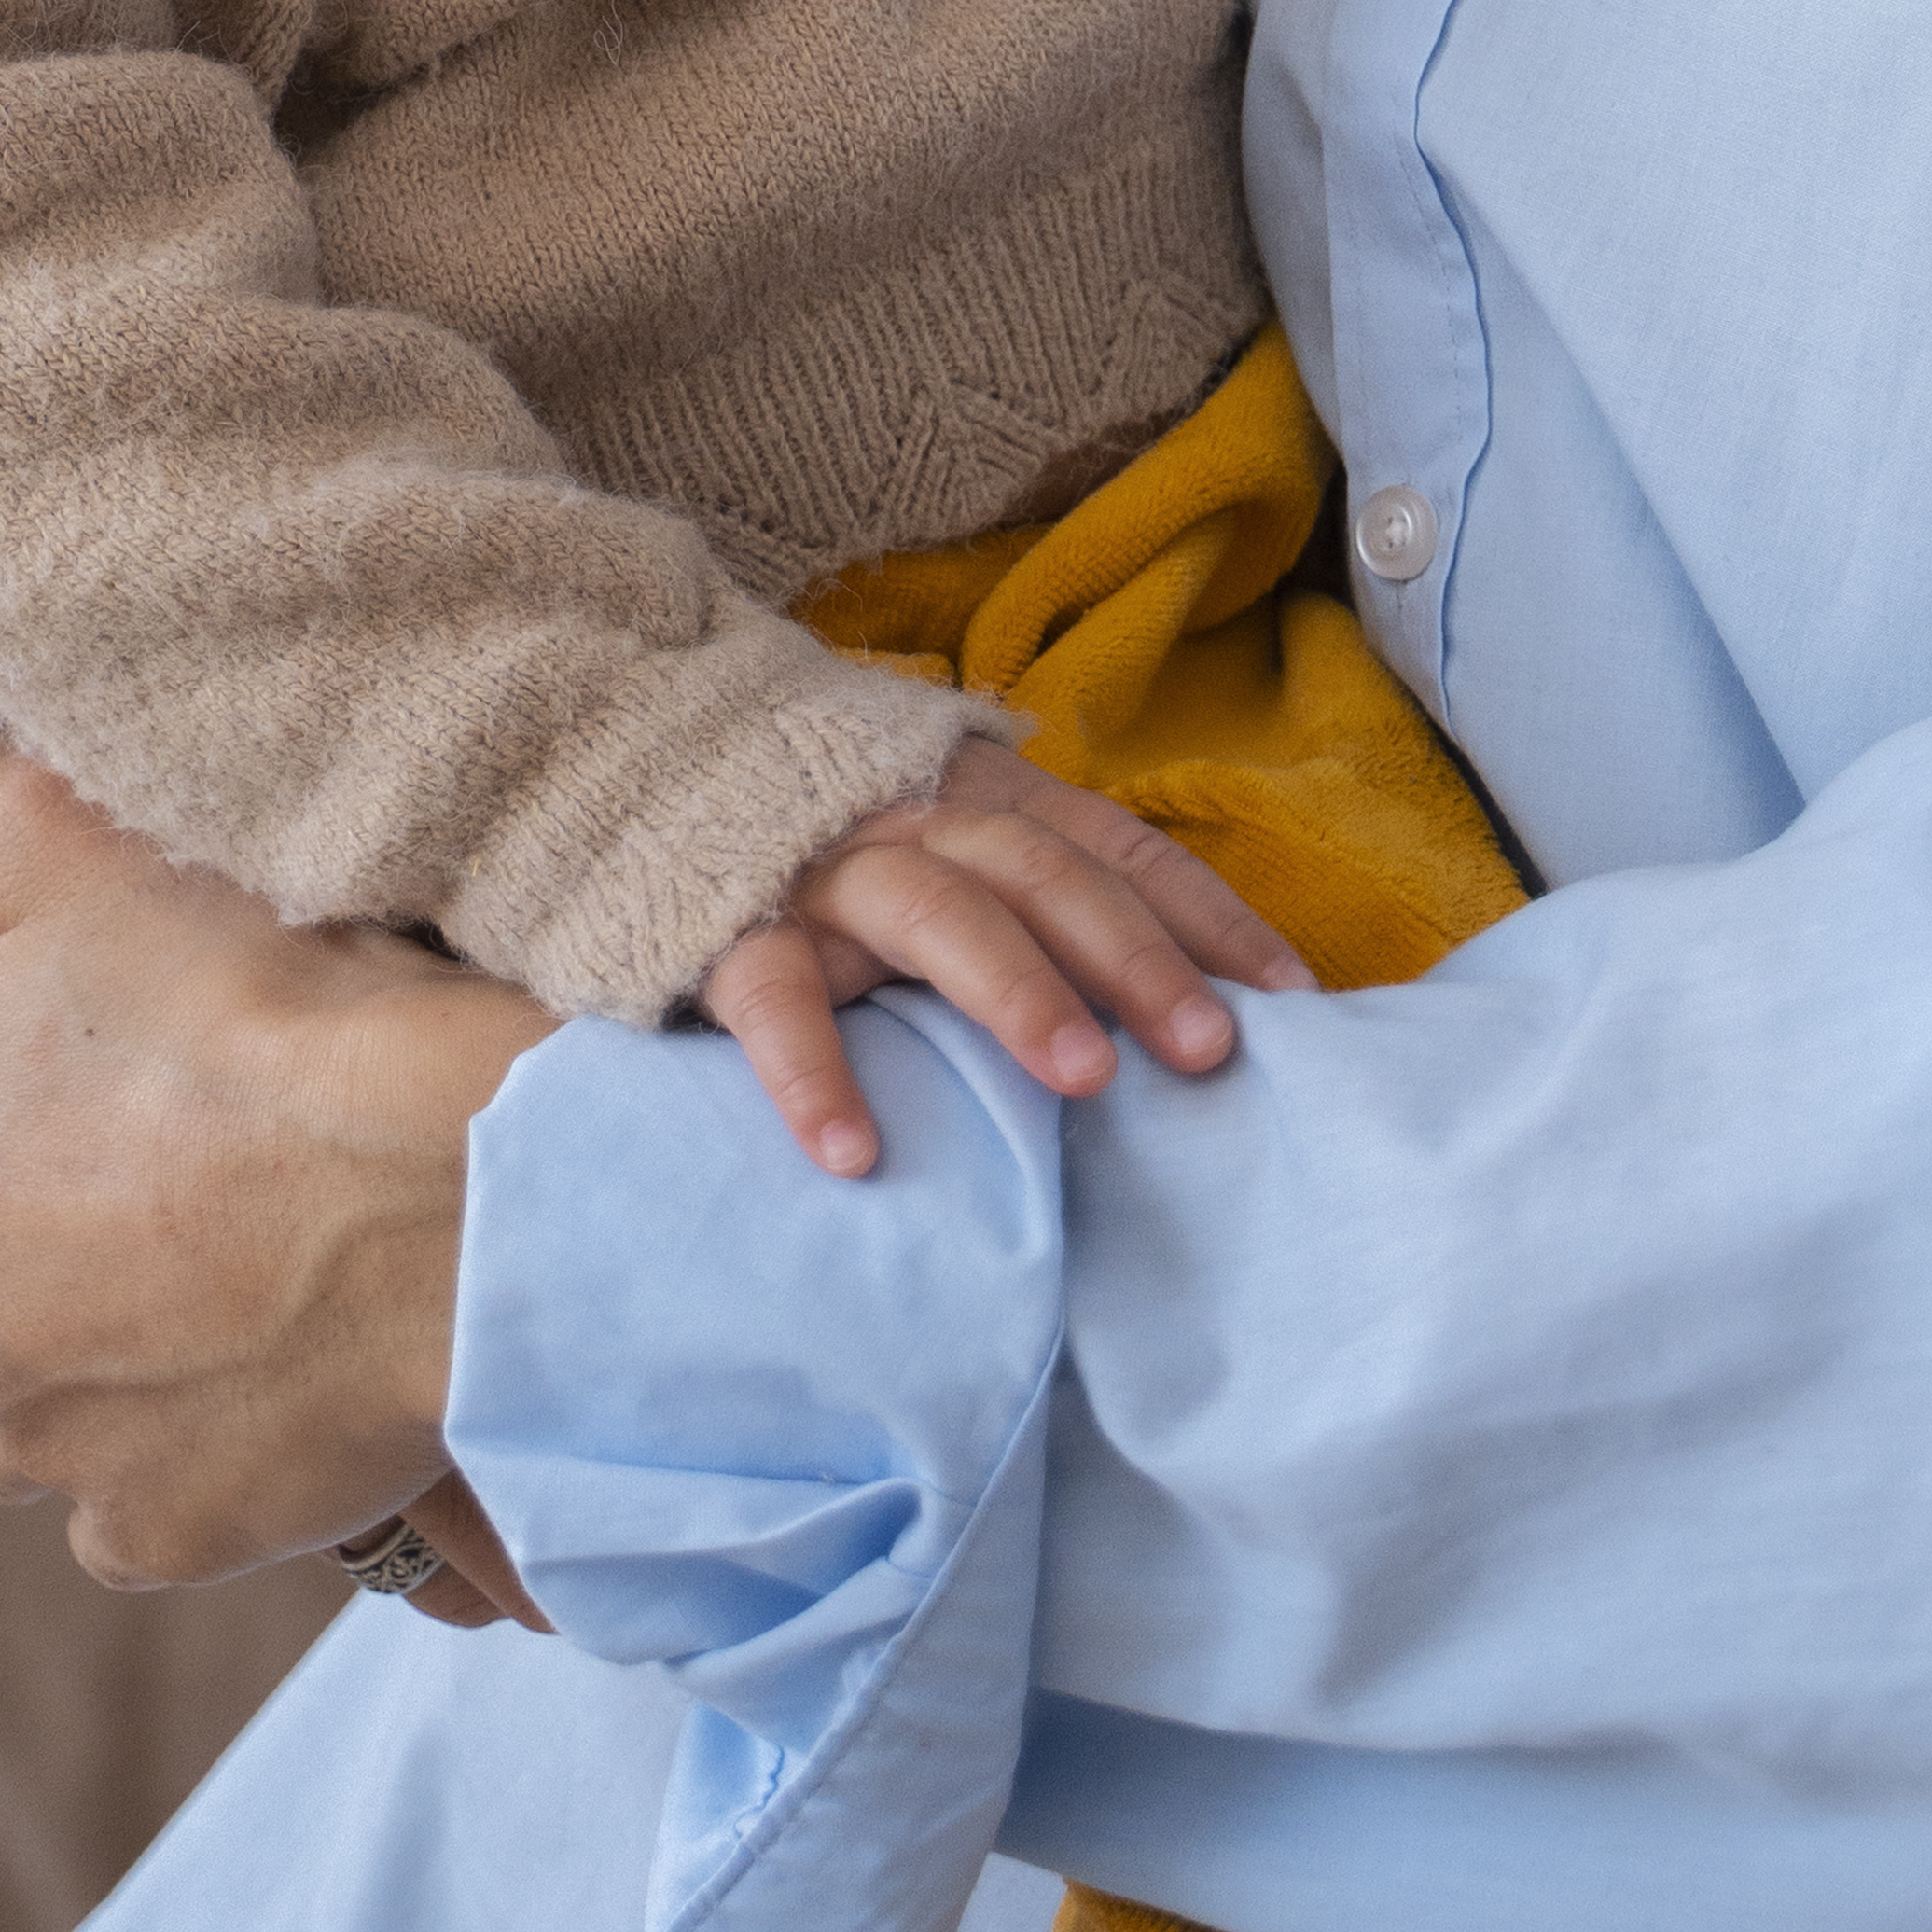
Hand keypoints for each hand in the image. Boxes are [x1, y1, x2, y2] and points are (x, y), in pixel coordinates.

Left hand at [0, 693, 550, 1594]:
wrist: (462, 1187)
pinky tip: (266, 1357)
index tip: (32, 1079)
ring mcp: (39, 1453)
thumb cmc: (267, 997)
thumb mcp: (78, 837)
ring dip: (70, 1354)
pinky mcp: (149, 1535)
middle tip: (135, 1163)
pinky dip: (176, 1444)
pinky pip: (128, 1500)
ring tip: (210, 1259)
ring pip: (9, 1409)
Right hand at [701, 751, 1311, 1175]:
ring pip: (937, 909)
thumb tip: (1184, 1008)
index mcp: (985, 800)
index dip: (1209, 919)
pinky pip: (770, 996)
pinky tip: (853, 1153)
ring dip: (1016, 990)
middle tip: (1208, 1050)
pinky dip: (813, 1070)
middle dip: (1136, 958)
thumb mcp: (946, 855)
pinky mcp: (725, 926)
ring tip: (1082, 1080)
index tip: (1295, 1002)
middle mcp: (919, 819)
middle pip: (1046, 874)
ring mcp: (823, 869)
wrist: (636, 778)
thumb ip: (1036, 906)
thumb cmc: (828, 854)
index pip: (1119, 850)